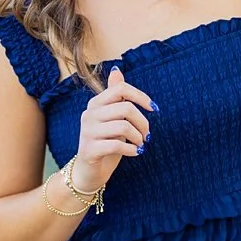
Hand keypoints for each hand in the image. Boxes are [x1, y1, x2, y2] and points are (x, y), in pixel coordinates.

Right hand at [73, 65, 153, 191]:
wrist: (89, 170)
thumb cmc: (105, 141)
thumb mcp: (112, 117)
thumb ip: (115, 96)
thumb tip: (117, 71)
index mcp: (95, 104)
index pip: (120, 89)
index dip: (140, 96)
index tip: (153, 108)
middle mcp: (89, 115)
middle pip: (125, 108)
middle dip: (143, 122)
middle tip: (147, 134)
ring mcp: (87, 132)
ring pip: (123, 127)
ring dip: (138, 138)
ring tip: (141, 144)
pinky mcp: (90, 149)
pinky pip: (117, 145)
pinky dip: (132, 150)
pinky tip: (136, 153)